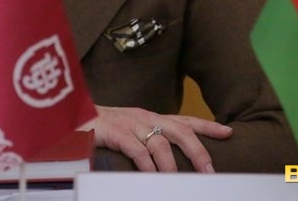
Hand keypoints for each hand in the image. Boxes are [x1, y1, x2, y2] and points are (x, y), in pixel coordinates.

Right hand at [79, 105, 232, 172]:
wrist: (69, 116)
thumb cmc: (100, 128)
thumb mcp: (129, 132)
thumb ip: (147, 141)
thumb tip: (166, 162)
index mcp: (150, 117)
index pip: (185, 120)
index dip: (207, 126)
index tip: (229, 132)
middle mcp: (145, 117)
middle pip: (180, 131)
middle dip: (198, 150)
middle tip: (210, 171)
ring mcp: (130, 123)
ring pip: (160, 142)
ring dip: (172, 165)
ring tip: (180, 182)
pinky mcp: (115, 131)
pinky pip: (137, 149)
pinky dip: (147, 164)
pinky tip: (152, 177)